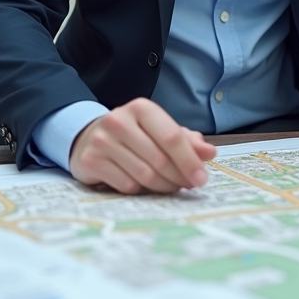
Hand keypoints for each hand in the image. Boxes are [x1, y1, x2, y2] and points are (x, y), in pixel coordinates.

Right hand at [69, 98, 216, 193]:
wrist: (89, 138)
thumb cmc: (134, 135)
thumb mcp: (159, 130)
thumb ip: (186, 140)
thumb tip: (209, 152)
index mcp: (141, 108)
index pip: (171, 137)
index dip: (189, 160)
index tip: (202, 178)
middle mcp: (119, 120)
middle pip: (159, 159)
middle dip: (179, 177)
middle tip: (189, 185)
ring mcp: (102, 141)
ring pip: (144, 175)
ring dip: (163, 186)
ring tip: (170, 186)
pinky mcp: (90, 161)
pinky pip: (126, 185)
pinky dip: (141, 191)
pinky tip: (145, 187)